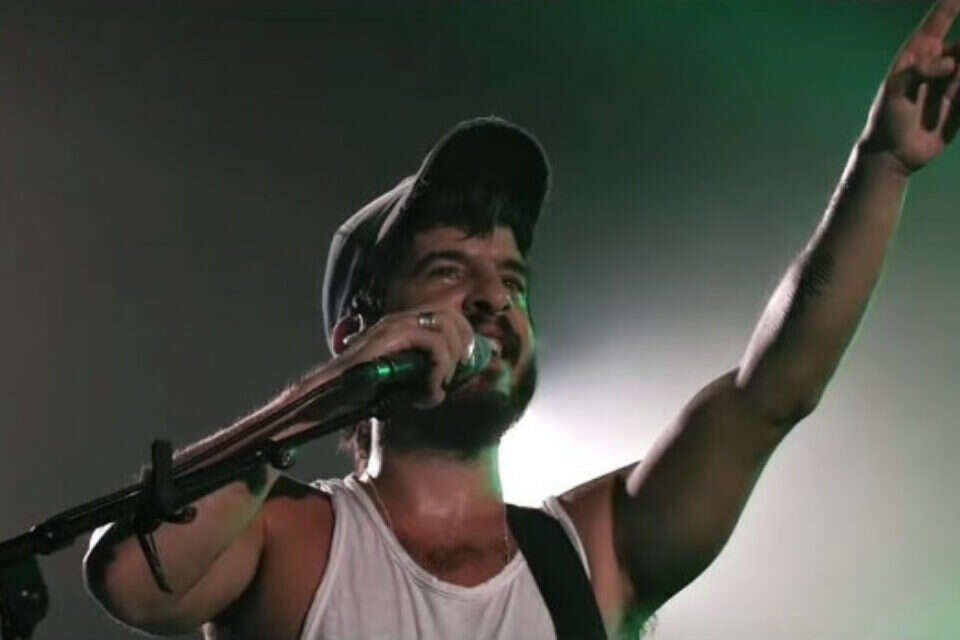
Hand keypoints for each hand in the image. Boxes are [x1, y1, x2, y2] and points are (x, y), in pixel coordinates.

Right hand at [332, 309, 474, 407]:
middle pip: (452, 316)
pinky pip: (433, 344)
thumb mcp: (404, 381)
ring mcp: (393, 327)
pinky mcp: (388, 339)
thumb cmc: (361, 395)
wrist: (326, 401)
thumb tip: (459, 374)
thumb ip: (428, 372)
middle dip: (462, 349)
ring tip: (434, 390)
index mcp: (405, 327)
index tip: (463, 368)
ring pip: (446, 328)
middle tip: (450, 380)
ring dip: (449, 364)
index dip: (465, 337)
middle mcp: (399, 321)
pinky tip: (426, 395)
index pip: (449, 314)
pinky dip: (438, 372)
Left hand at [861, 0, 959, 173]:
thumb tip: (951, 61)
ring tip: (956, 87)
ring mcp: (950, 85)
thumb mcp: (893, 91)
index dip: (948, 8)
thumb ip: (918, 70)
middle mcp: (937, 67)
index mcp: (916, 58)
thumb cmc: (886, 120)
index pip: (935, 25)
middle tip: (955, 69)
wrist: (892, 155)